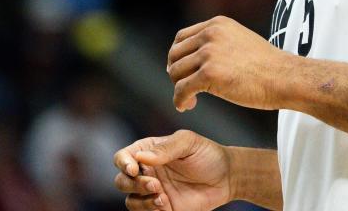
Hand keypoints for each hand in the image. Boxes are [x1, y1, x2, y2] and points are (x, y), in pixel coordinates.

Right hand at [113, 130, 231, 210]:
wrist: (226, 178)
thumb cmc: (207, 154)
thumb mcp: (189, 143)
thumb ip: (166, 148)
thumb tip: (141, 157)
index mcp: (148, 151)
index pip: (122, 157)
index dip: (123, 163)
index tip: (134, 169)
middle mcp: (147, 172)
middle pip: (121, 182)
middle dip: (132, 185)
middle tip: (155, 185)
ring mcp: (153, 192)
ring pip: (131, 201)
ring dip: (142, 202)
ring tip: (162, 198)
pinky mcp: (162, 209)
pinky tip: (166, 205)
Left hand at [167, 16, 292, 111]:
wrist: (285, 77)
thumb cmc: (268, 66)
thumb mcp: (240, 41)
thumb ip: (219, 43)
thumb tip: (196, 58)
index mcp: (217, 24)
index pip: (181, 38)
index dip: (178, 57)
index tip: (183, 72)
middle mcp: (210, 34)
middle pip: (175, 54)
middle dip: (176, 73)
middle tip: (186, 88)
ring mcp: (209, 53)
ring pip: (175, 72)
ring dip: (178, 88)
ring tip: (190, 100)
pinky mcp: (209, 73)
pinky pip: (181, 89)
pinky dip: (179, 100)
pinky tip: (187, 107)